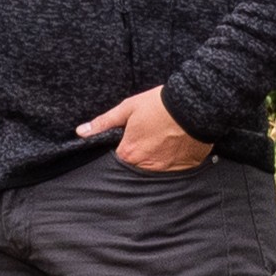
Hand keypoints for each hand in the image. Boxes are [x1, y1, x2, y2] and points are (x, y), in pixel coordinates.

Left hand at [76, 85, 215, 172]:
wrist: (195, 105)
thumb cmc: (159, 105)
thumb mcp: (128, 108)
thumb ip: (104, 122)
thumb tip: (80, 131)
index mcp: (129, 153)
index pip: (118, 158)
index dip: (123, 147)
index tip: (131, 138)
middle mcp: (145, 166)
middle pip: (136, 165)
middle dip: (140, 154)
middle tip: (149, 137)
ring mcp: (166, 169)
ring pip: (155, 168)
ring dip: (156, 157)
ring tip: (162, 139)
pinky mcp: (184, 168)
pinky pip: (174, 168)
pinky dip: (173, 159)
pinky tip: (175, 144)